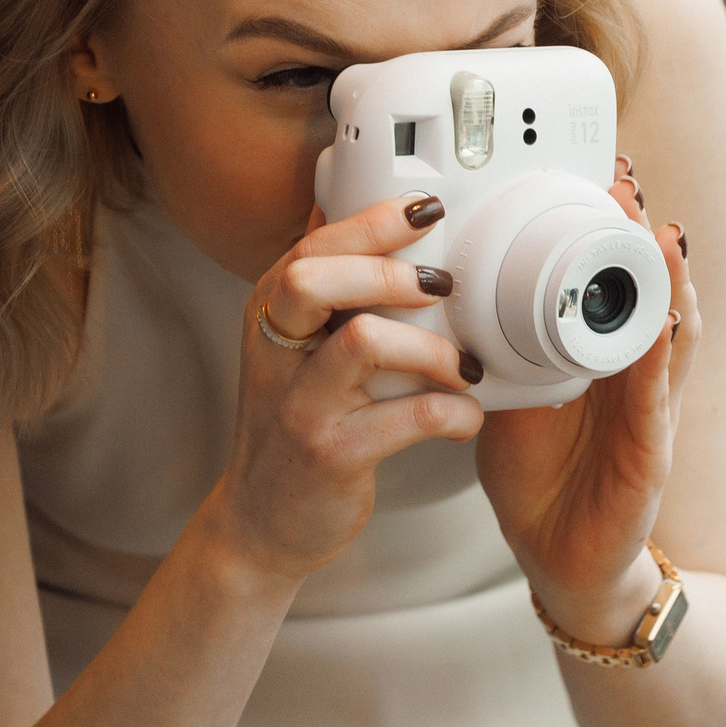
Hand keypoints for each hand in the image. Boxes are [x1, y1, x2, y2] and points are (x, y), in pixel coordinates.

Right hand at [196, 196, 485, 583]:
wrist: (262, 523)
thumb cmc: (290, 428)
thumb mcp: (287, 348)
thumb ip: (317, 285)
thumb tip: (339, 204)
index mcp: (268, 316)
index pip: (313, 246)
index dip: (374, 221)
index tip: (427, 209)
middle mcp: (275, 354)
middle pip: (316, 278)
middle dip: (390, 271)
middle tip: (442, 284)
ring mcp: (299, 405)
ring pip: (363, 341)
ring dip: (431, 347)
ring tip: (461, 365)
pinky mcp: (331, 454)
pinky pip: (407, 418)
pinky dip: (452, 412)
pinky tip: (463, 416)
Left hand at [473, 157, 701, 641]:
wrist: (560, 558)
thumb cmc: (541, 474)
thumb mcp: (510, 394)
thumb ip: (493, 345)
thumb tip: (444, 290)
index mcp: (599, 354)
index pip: (611, 277)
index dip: (610, 228)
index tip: (595, 172)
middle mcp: (635, 371)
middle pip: (651, 289)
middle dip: (643, 232)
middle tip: (626, 179)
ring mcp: (651, 409)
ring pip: (671, 332)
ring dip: (668, 281)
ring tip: (659, 231)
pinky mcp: (651, 453)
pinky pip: (657, 400)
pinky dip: (660, 360)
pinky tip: (661, 326)